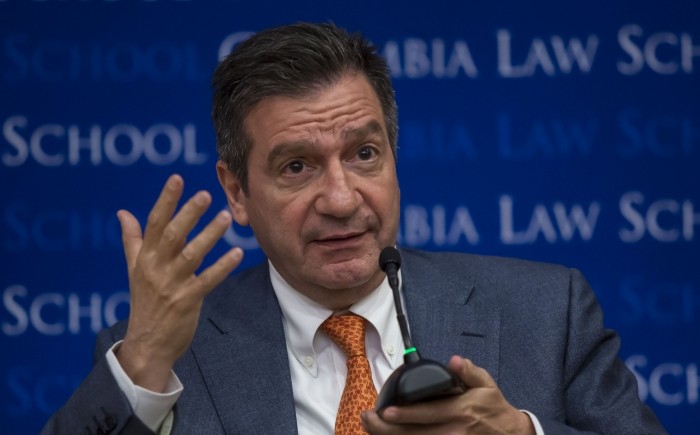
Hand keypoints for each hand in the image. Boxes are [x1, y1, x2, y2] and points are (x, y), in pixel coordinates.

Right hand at [115, 174, 242, 391]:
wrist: (147, 344)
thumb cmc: (145, 302)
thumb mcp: (134, 269)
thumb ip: (132, 239)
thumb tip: (122, 212)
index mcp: (145, 257)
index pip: (154, 222)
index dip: (166, 200)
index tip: (177, 179)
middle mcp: (156, 268)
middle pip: (172, 235)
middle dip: (188, 213)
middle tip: (205, 194)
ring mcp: (171, 285)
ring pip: (191, 255)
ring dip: (209, 235)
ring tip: (226, 217)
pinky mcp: (186, 301)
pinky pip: (207, 280)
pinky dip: (222, 267)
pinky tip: (236, 253)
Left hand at [362, 356, 534, 434]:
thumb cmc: (494, 409)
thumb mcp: (486, 385)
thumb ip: (469, 372)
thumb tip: (455, 361)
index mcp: (459, 412)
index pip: (427, 415)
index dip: (404, 414)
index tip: (384, 410)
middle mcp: (452, 432)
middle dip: (386, 429)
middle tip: (367, 419)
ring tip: (370, 428)